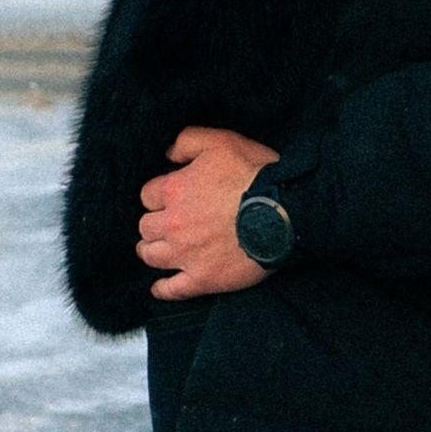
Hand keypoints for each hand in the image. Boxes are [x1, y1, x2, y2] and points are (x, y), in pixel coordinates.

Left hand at [137, 127, 279, 301]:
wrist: (284, 210)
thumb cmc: (255, 174)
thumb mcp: (221, 141)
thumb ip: (188, 141)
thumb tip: (167, 153)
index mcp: (174, 190)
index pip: (148, 195)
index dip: (158, 196)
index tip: (168, 198)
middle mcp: (173, 224)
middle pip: (146, 227)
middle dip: (153, 224)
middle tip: (163, 224)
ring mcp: (186, 255)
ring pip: (152, 257)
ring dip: (151, 252)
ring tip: (156, 251)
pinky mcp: (203, 279)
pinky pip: (173, 289)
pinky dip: (162, 289)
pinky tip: (159, 287)